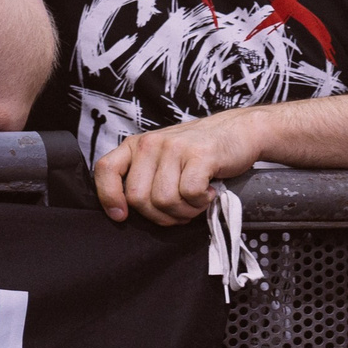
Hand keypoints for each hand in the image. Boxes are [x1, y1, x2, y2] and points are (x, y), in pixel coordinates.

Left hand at [94, 110, 264, 224]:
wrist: (240, 132)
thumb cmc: (199, 153)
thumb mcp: (162, 159)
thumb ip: (144, 178)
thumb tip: (127, 212)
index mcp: (136, 145)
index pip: (106, 170)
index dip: (109, 197)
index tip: (121, 216)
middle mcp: (150, 143)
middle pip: (138, 198)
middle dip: (159, 215)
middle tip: (179, 210)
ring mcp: (174, 148)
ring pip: (164, 201)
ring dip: (184, 211)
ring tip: (196, 200)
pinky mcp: (200, 155)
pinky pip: (190, 194)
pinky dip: (201, 203)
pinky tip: (208, 193)